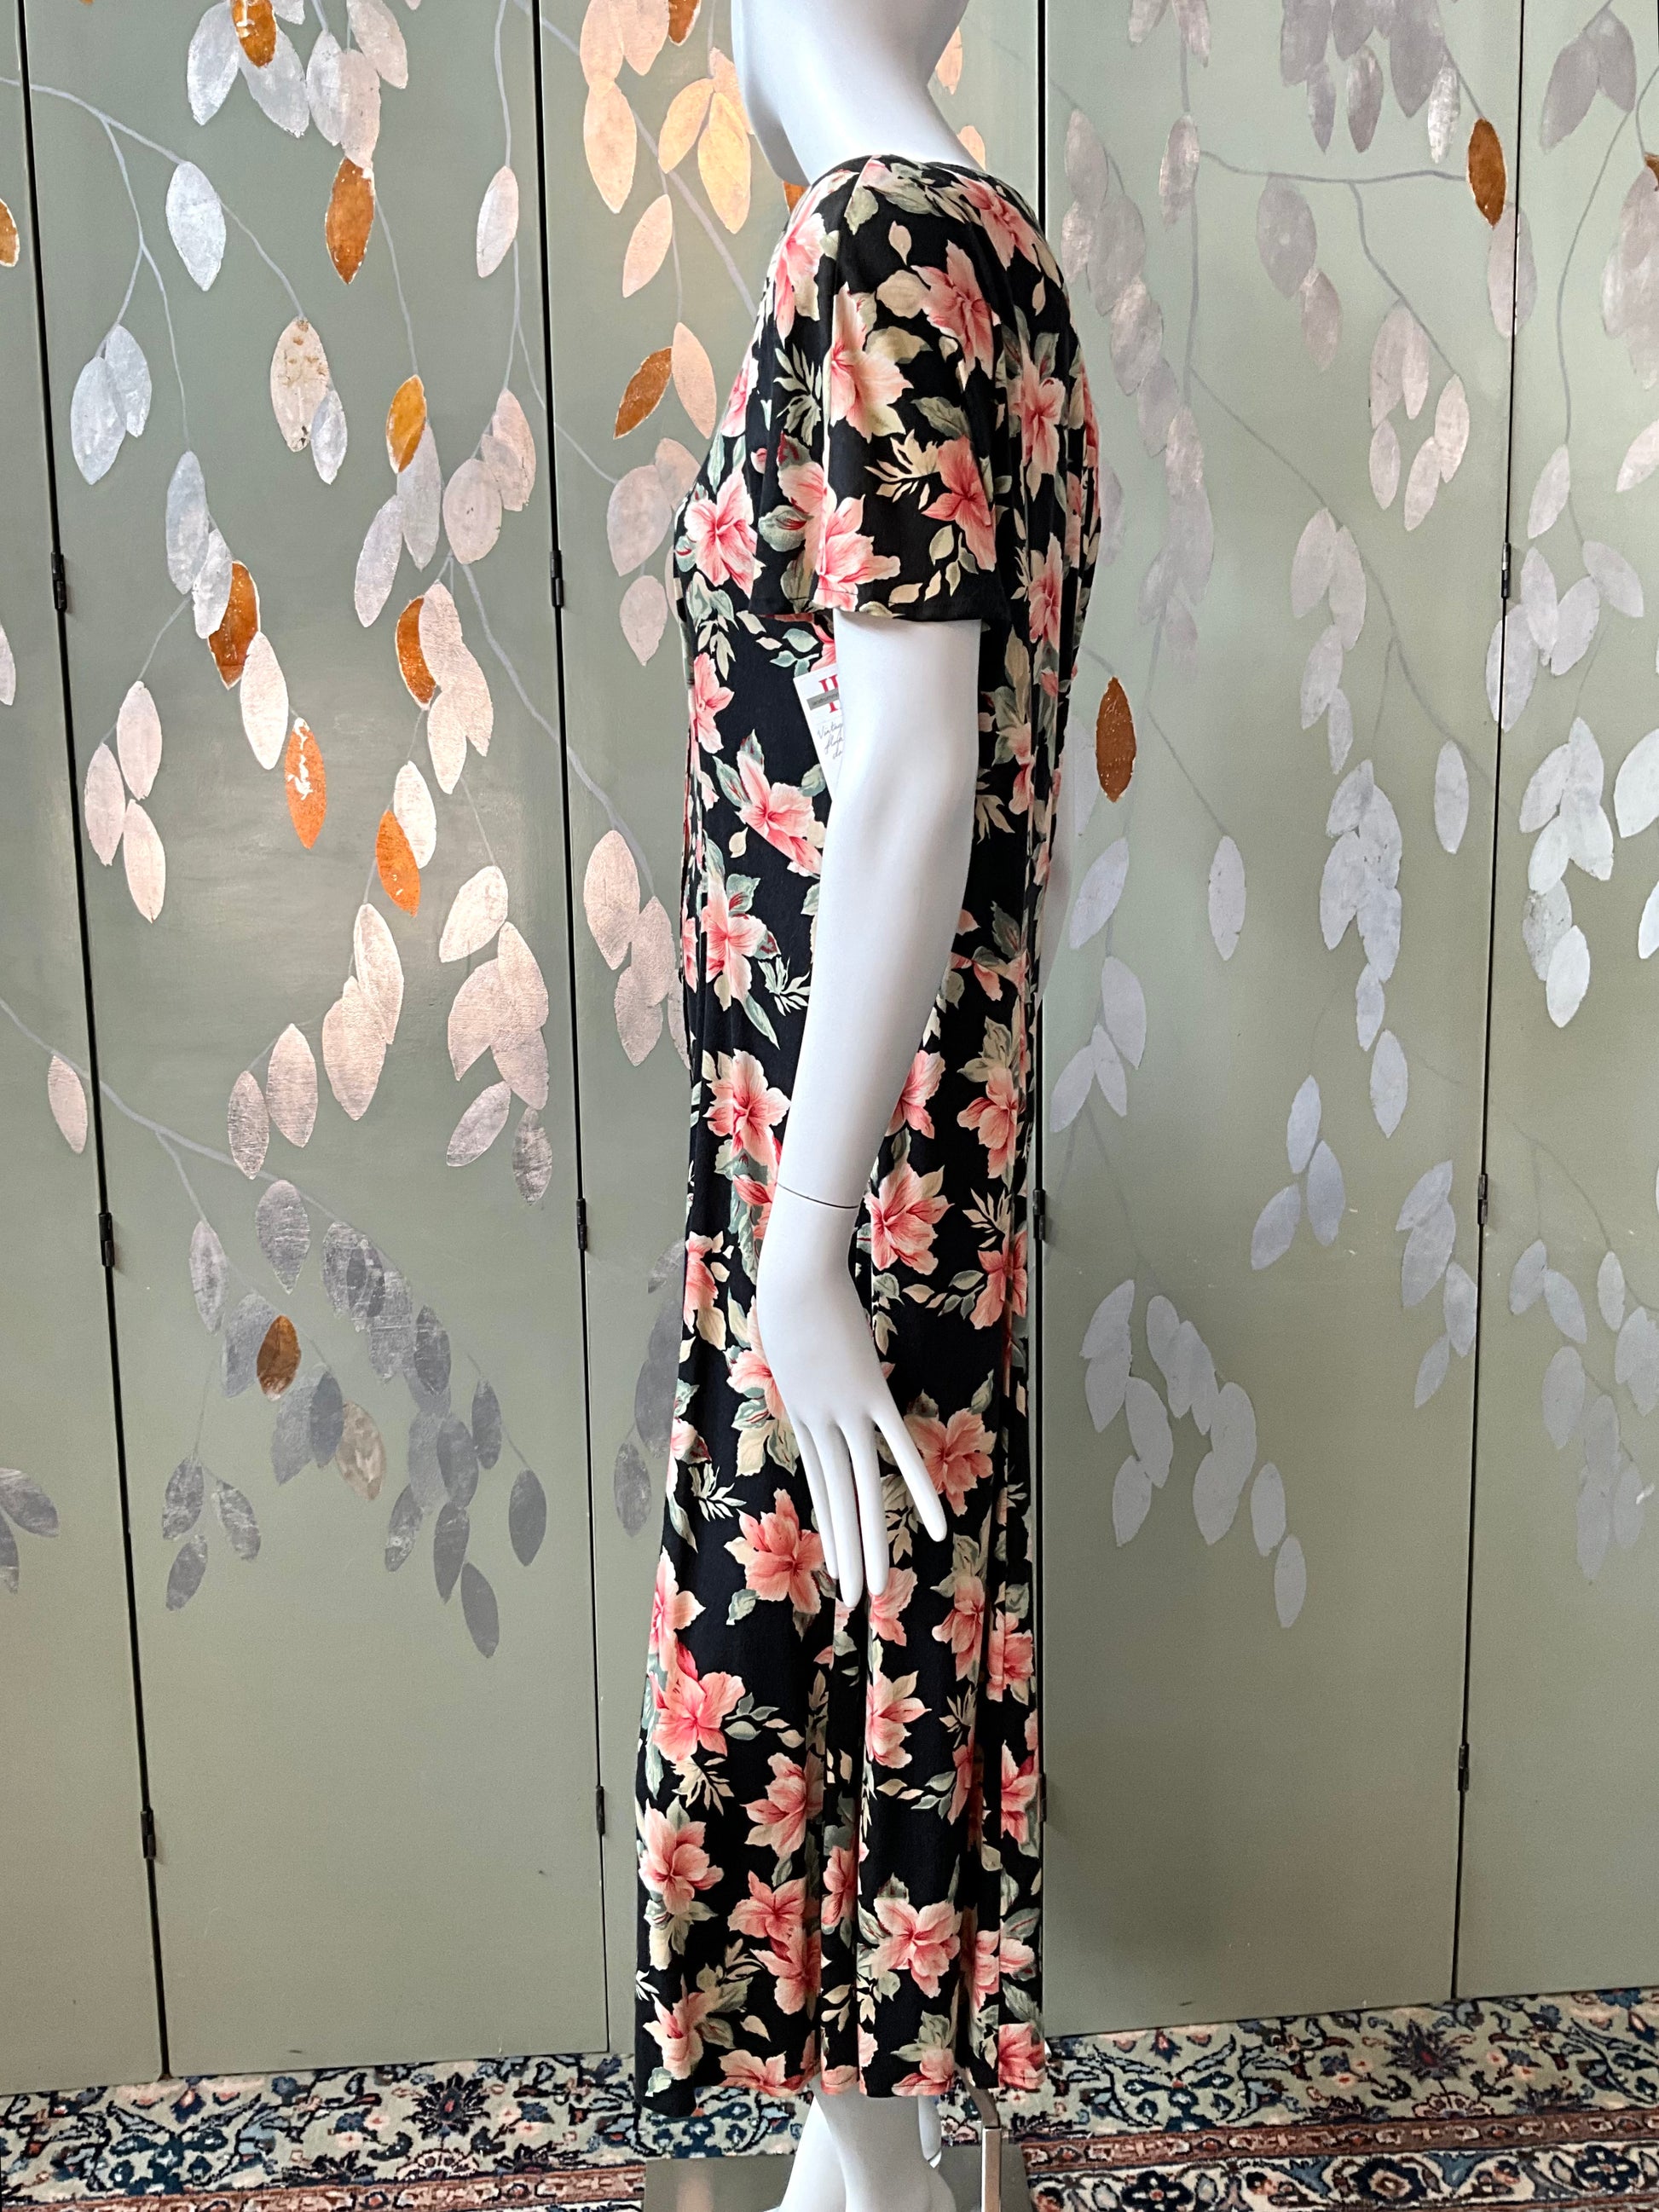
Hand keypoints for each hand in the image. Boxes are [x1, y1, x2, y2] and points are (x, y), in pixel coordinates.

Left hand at [755, 1184, 948, 1605]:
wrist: (791, 1276)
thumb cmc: (788, 1292)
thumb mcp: (789, 1336)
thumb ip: (806, 1356)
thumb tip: (813, 1349)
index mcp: (803, 1415)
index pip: (822, 1484)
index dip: (832, 1525)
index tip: (836, 1563)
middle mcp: (819, 1425)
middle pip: (838, 1500)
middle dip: (847, 1553)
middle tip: (852, 1600)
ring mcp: (844, 1414)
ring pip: (861, 1491)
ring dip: (870, 1544)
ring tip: (874, 1590)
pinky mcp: (868, 1397)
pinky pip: (898, 1451)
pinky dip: (920, 1490)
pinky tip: (937, 1528)